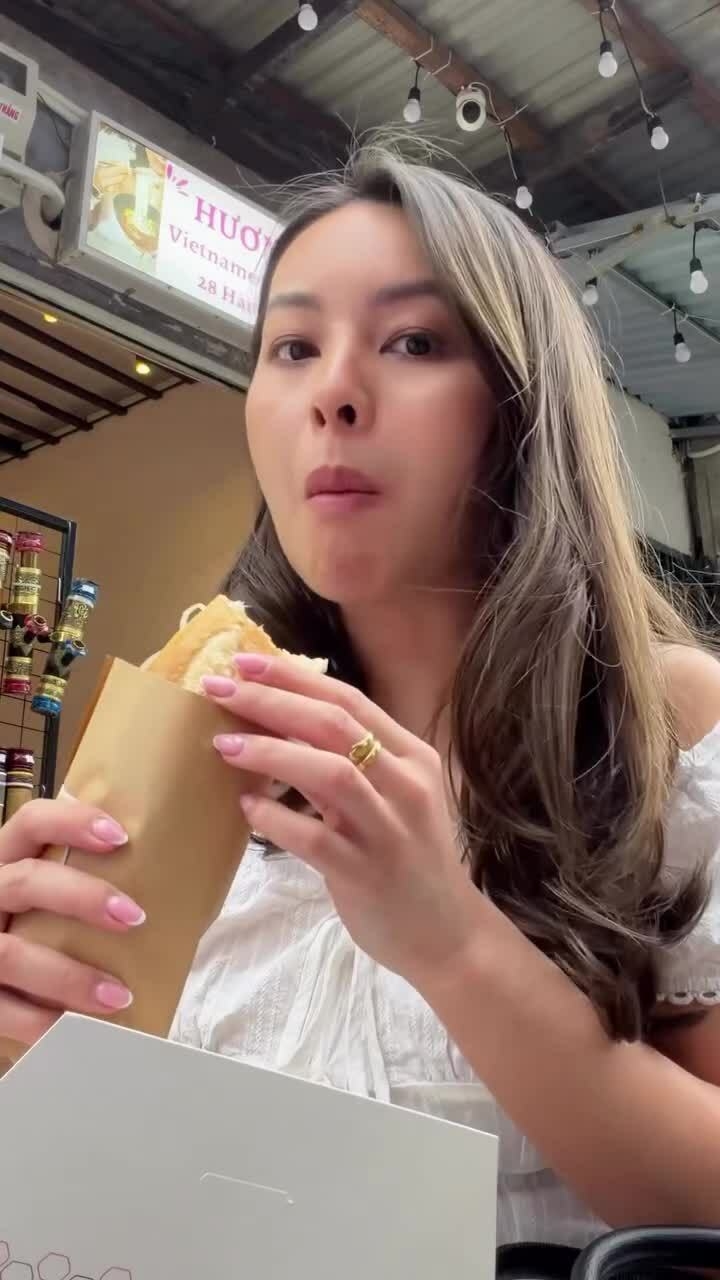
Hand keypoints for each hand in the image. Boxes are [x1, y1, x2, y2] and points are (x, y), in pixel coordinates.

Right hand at [0, 800, 142, 1046]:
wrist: (0, 980)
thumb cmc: (41, 931)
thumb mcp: (49, 897)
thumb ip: (86, 884)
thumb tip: (179, 890)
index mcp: (7, 861)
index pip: (31, 823)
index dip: (71, 822)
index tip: (121, 837)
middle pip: (25, 881)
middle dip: (82, 897)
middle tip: (134, 917)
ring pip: (11, 953)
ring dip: (68, 975)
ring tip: (119, 995)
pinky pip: (3, 1010)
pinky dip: (42, 1022)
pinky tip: (78, 1030)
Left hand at [204, 656, 486, 989]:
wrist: (446, 935)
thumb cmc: (408, 860)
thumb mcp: (390, 799)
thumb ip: (347, 763)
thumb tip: (276, 722)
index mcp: (412, 758)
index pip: (349, 701)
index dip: (294, 676)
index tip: (244, 661)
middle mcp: (406, 785)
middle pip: (336, 725)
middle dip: (274, 700)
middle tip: (221, 688)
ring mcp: (389, 830)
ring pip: (331, 773)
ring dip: (272, 752)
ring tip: (224, 744)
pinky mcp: (367, 873)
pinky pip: (316, 839)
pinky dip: (277, 819)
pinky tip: (247, 809)